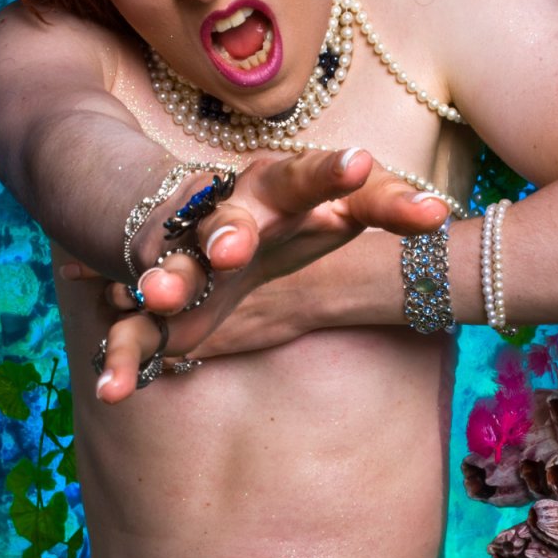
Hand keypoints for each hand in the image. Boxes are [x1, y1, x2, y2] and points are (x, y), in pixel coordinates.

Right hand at [73, 148, 449, 401]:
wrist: (206, 234)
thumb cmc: (293, 219)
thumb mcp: (340, 207)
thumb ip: (387, 205)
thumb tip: (443, 214)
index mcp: (275, 190)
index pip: (310, 178)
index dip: (333, 176)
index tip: (361, 166)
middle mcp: (227, 220)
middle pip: (226, 221)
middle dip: (227, 232)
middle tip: (233, 249)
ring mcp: (187, 263)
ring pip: (172, 270)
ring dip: (167, 281)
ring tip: (162, 296)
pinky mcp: (159, 309)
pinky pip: (134, 333)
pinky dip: (122, 359)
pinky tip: (113, 391)